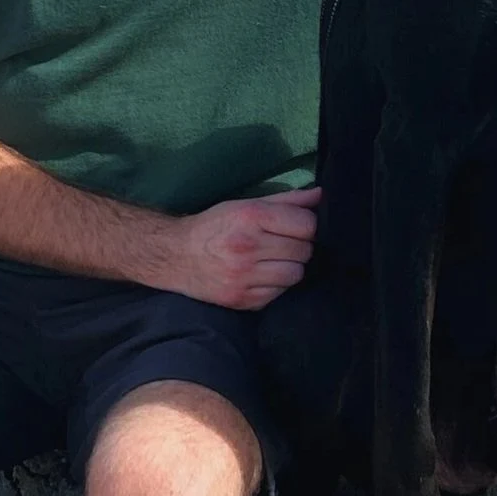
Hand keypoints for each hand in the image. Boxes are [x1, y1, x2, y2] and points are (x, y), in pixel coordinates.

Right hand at [168, 186, 321, 309]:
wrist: (176, 256)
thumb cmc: (214, 226)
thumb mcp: (245, 205)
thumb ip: (285, 200)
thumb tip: (320, 195)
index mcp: (251, 217)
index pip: (306, 225)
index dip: (307, 225)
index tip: (296, 227)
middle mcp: (248, 247)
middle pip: (304, 251)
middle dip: (298, 246)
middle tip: (282, 244)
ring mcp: (245, 277)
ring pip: (296, 274)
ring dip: (290, 267)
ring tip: (273, 261)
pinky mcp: (243, 300)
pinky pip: (279, 294)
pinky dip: (276, 285)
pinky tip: (261, 276)